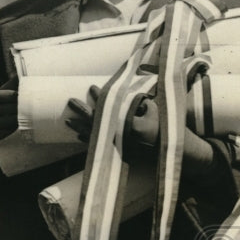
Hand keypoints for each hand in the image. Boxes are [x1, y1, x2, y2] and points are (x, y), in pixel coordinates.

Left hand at [65, 89, 214, 171]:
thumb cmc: (164, 125)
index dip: (99, 96)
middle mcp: (120, 136)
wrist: (171, 149)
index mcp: (128, 124)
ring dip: (80, 127)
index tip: (91, 86)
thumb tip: (124, 88)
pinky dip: (88, 140)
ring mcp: (118, 147)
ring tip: (68, 121)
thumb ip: (137, 100)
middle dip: (81, 111)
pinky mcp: (118, 153)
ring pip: (93, 135)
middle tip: (70, 101)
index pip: (108, 108)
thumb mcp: (154, 108)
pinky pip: (99, 146)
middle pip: (95, 122)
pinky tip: (79, 136)